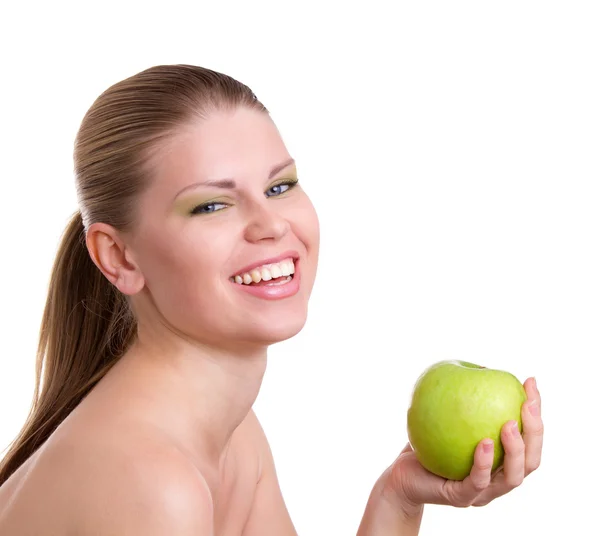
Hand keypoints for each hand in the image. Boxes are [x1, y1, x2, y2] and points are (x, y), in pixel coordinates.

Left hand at [382, 377, 542, 517]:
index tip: (529, 383)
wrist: (402, 474)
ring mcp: (482, 493)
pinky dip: (483, 462)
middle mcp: (498, 479)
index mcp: (502, 460)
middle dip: (534, 432)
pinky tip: (484, 442)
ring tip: (509, 424)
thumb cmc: (429, 440)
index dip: (535, 411)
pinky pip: (476, 482)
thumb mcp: (448, 414)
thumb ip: (465, 396)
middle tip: (527, 405)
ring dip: (515, 450)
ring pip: (511, 478)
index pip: (529, 438)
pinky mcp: (461, 498)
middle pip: (530, 461)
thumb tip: (480, 364)